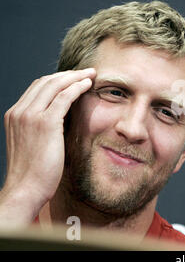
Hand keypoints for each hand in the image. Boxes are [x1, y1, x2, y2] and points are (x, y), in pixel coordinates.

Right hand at [0, 68, 95, 226]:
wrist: (26, 189)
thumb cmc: (34, 172)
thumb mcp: (34, 144)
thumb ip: (42, 129)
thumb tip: (61, 121)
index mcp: (15, 115)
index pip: (37, 88)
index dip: (58, 80)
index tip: (74, 79)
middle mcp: (20, 112)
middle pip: (46, 82)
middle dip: (68, 74)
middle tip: (86, 72)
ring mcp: (30, 116)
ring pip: (55, 85)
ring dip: (75, 77)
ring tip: (91, 75)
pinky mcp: (45, 123)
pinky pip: (64, 96)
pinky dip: (77, 87)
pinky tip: (88, 85)